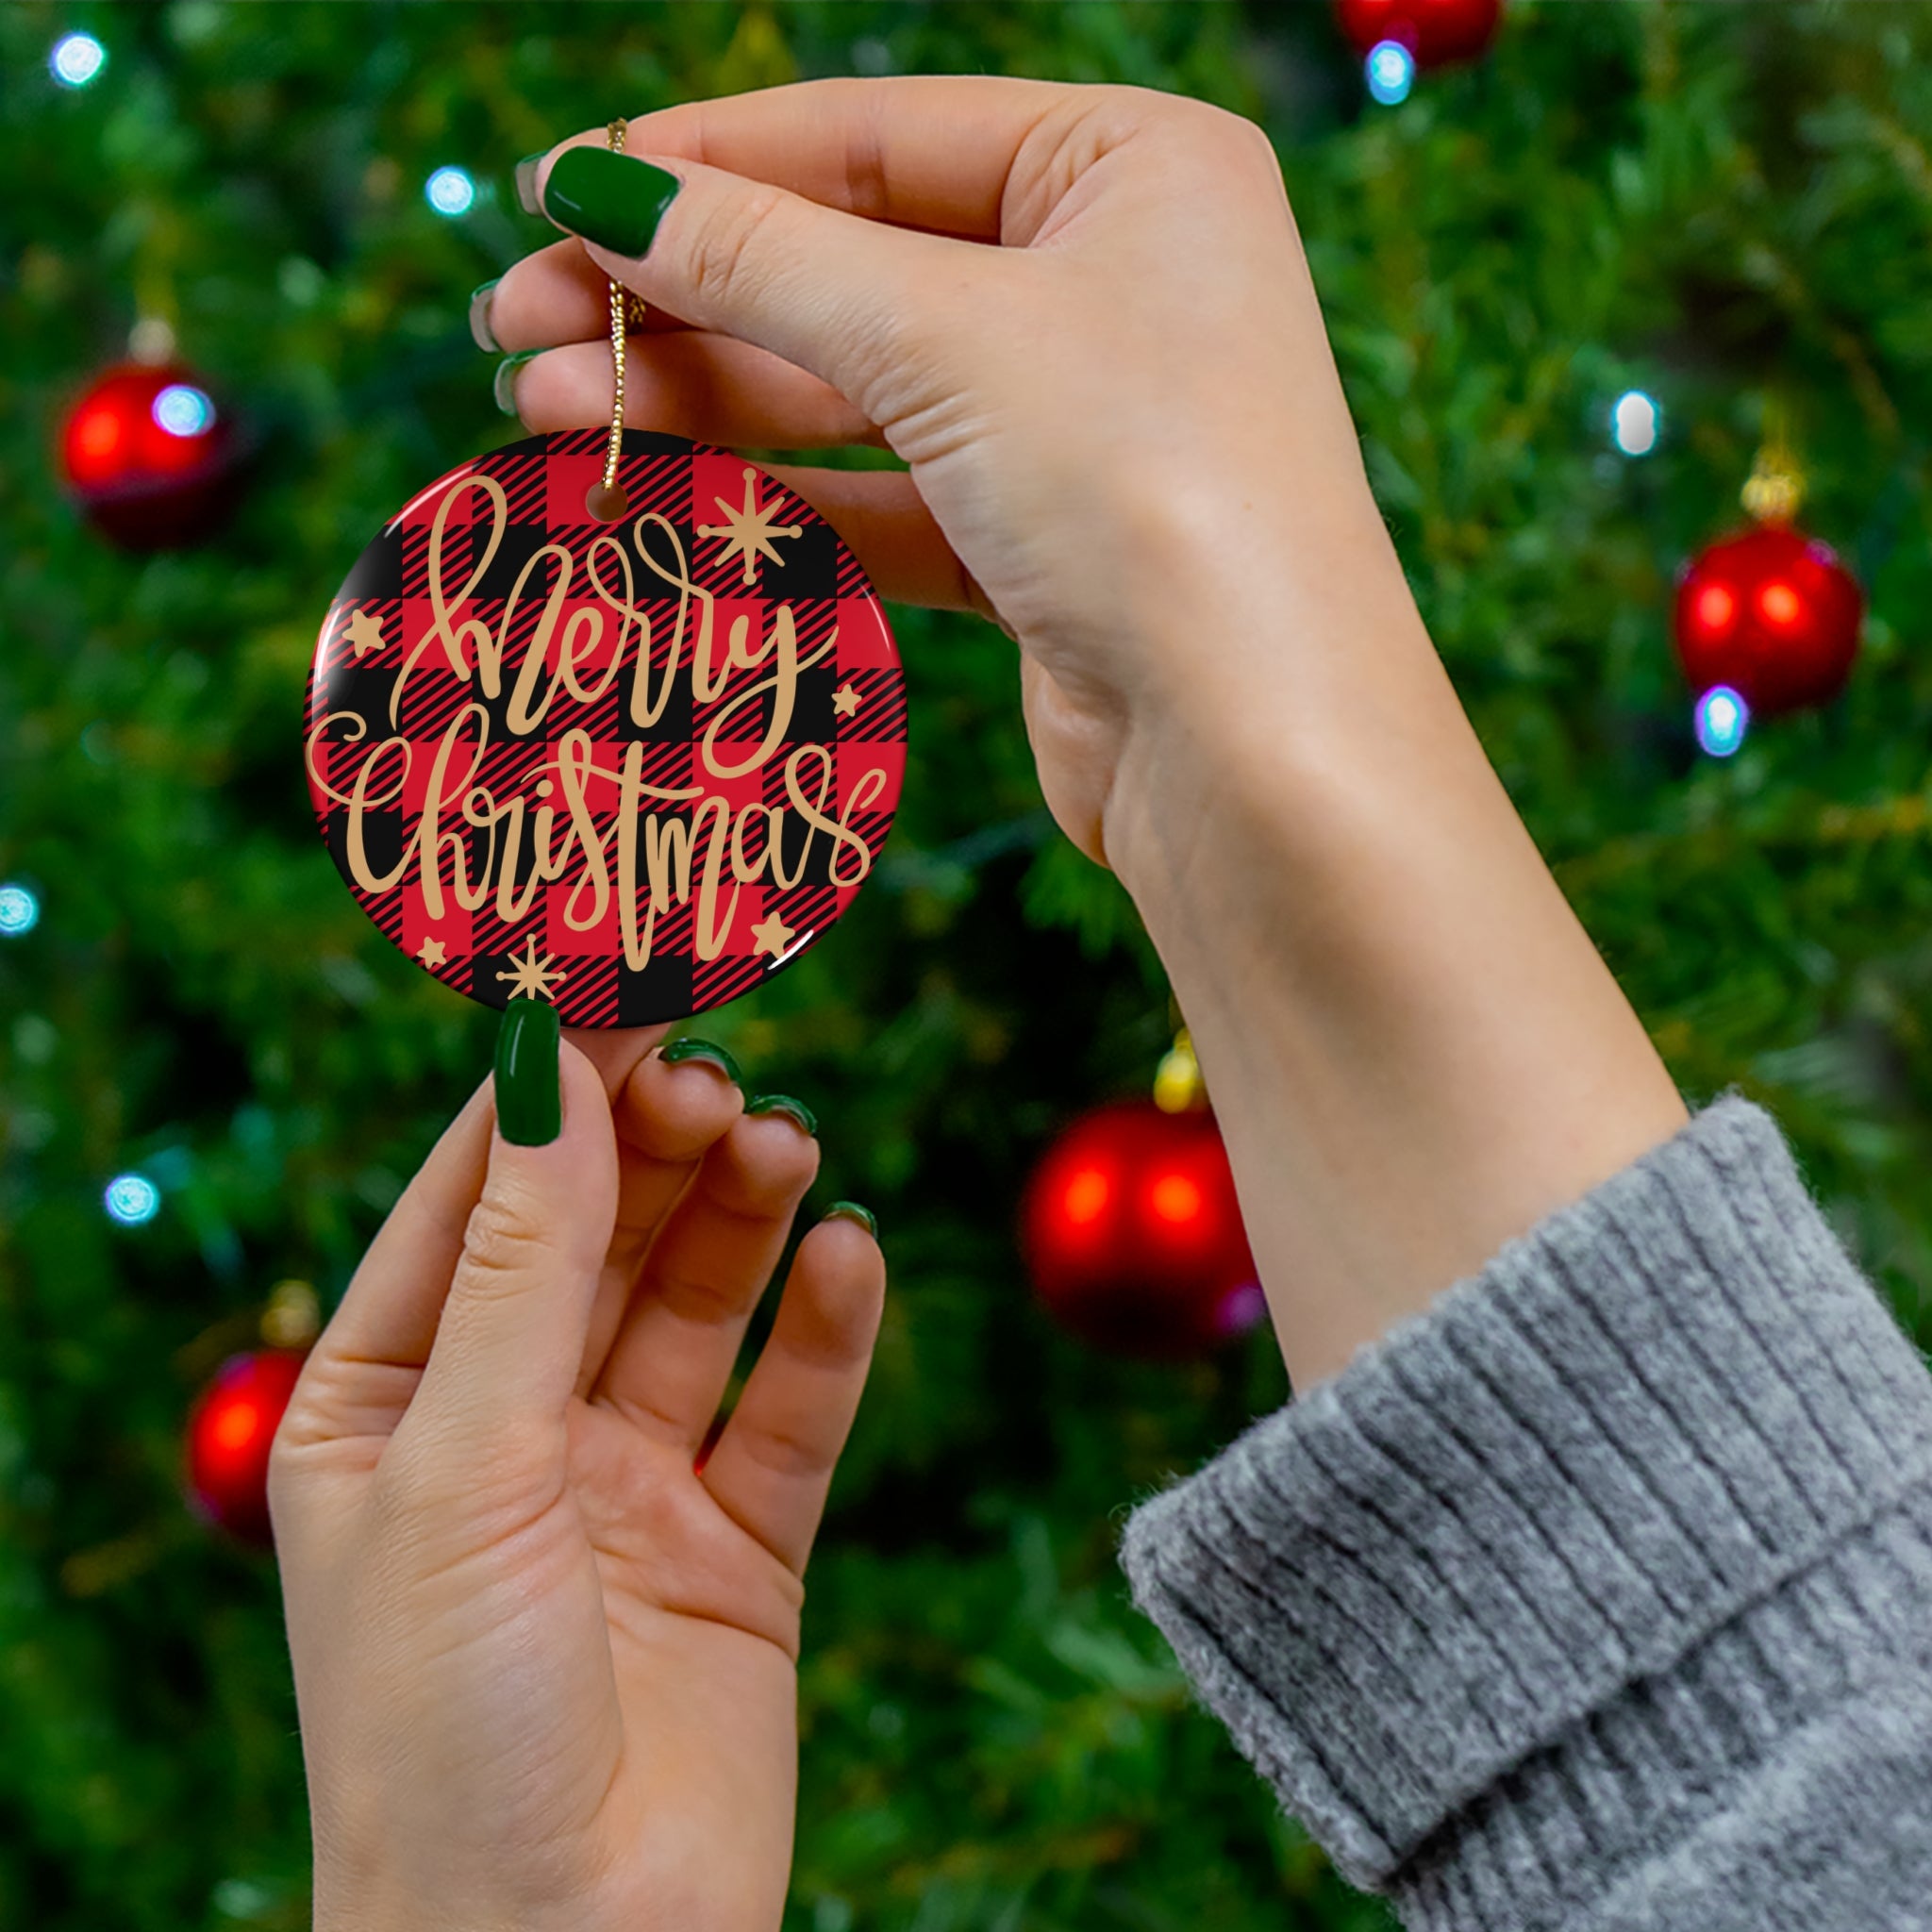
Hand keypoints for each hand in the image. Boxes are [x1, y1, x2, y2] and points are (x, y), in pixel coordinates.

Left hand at [270, 1028, 883, 1931]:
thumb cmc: (444, 1729)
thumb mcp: (463, 1466)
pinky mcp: (738, 1550)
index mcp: (386, 1406)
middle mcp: (507, 1433)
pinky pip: (790, 1410)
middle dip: (654, 1150)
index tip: (623, 987)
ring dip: (742, 1217)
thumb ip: (524, 1265)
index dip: (547, 1093)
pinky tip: (850, 1258)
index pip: (472, 1201)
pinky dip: (824, 1330)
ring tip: (785, 1146)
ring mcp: (626, 1488)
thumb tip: (553, 1070)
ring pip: (697, 1306)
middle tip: (719, 1075)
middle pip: (596, 1238)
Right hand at [484, 76, 1397, 880]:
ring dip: (701, 399)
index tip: (552, 189)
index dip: (704, 161)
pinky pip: (884, 497)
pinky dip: (775, 498)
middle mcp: (1115, 282)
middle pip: (851, 263)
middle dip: (679, 294)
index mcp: (1133, 167)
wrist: (1255, 750)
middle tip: (513, 323)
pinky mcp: (1045, 549)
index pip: (876, 134)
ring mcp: (1081, 422)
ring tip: (542, 411)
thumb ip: (762, 258)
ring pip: (855, 389)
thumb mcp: (943, 336)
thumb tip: (597, 187)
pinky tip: (656, 496)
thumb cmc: (1145, 489)